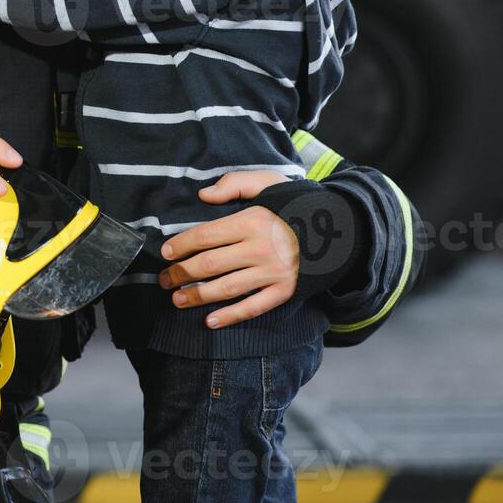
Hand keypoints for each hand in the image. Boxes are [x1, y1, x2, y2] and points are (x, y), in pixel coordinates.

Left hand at [157, 171, 296, 328]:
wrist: (338, 228)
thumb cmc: (295, 203)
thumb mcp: (267, 182)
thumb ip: (234, 184)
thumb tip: (203, 195)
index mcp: (251, 221)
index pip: (205, 236)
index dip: (181, 245)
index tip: (166, 253)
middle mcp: (260, 249)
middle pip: (210, 264)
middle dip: (181, 273)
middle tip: (164, 280)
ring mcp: (273, 272)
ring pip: (226, 288)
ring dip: (198, 296)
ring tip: (178, 300)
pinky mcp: (285, 290)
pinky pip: (254, 306)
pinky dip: (232, 315)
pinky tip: (211, 320)